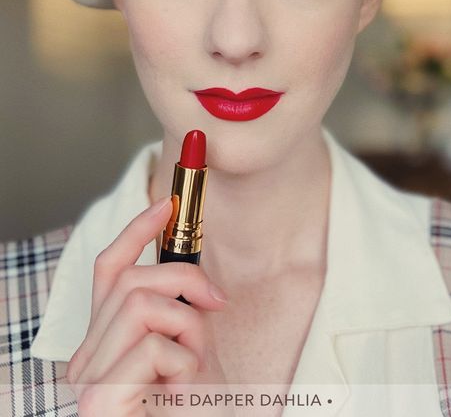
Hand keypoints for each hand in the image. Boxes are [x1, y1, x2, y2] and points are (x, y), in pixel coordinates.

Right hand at [66, 196, 230, 415]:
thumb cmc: (194, 411)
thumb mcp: (190, 347)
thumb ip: (179, 309)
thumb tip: (189, 261)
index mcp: (104, 342)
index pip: (107, 270)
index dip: (135, 231)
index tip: (166, 203)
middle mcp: (86, 359)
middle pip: (131, 279)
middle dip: (185, 281)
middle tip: (215, 306)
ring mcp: (89, 381)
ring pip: (142, 303)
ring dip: (187, 325)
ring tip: (194, 362)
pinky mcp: (101, 398)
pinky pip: (153, 345)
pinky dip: (184, 360)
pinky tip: (184, 388)